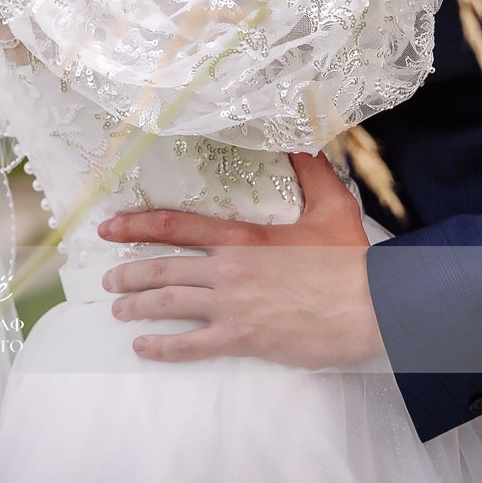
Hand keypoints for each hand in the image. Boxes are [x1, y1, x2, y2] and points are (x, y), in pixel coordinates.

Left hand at [96, 151, 383, 368]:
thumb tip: (301, 135)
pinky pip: (191, 345)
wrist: (372, 306)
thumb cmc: (351, 260)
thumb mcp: (331, 204)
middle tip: (109, 278)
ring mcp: (232, 306)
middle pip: (162, 268)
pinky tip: (144, 347)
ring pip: (168, 304)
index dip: (136, 226)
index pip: (176, 226)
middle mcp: (228, 269)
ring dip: (136, 307)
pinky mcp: (243, 339)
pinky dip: (162, 347)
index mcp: (242, 237)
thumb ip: (310, 171)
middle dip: (128, 274)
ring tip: (119, 309)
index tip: (110, 227)